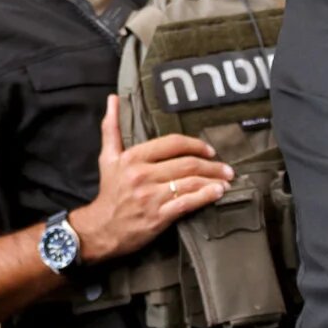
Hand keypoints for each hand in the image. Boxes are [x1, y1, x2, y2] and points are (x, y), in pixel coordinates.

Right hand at [69, 96, 231, 262]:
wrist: (101, 228)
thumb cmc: (110, 191)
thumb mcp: (107, 158)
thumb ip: (112, 128)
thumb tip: (113, 99)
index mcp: (132, 158)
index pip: (172, 143)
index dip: (195, 145)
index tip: (210, 150)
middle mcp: (141, 175)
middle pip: (187, 164)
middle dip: (212, 165)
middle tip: (227, 168)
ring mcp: (151, 196)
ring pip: (191, 182)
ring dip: (214, 180)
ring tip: (227, 180)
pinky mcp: (158, 216)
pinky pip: (188, 202)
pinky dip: (206, 196)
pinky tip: (218, 193)